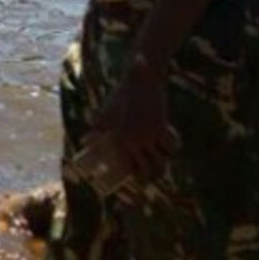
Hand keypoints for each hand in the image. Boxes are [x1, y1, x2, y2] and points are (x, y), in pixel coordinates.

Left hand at [90, 54, 179, 181]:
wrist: (139, 81)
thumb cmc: (120, 97)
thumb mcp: (104, 113)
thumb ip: (96, 129)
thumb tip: (84, 142)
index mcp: (119, 140)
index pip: (130, 166)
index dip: (137, 176)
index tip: (140, 178)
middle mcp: (132, 141)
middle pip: (148, 168)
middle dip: (153, 173)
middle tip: (154, 173)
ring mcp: (147, 136)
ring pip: (162, 159)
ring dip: (164, 162)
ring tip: (163, 163)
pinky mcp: (161, 128)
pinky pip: (172, 146)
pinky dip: (173, 148)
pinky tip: (172, 149)